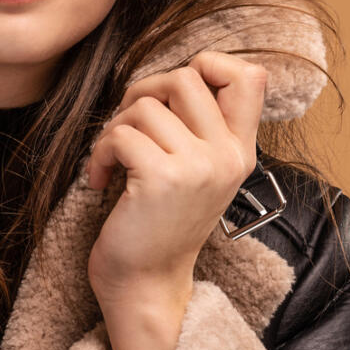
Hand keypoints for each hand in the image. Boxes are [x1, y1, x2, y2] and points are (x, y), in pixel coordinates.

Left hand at [83, 52, 268, 307]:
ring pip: (144, 105)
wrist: (146, 283)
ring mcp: (198, 167)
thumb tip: (173, 74)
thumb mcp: (195, 173)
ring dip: (115, 129)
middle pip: (185, 76)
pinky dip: (99, 154)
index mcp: (240, 151)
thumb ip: (198, 128)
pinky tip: (102, 181)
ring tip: (114, 162)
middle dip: (143, 93)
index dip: (208, 66)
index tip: (172, 98)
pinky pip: (120, 134)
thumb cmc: (159, 224)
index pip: (249, 76)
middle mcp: (227, 156)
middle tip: (128, 128)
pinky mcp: (162, 179)